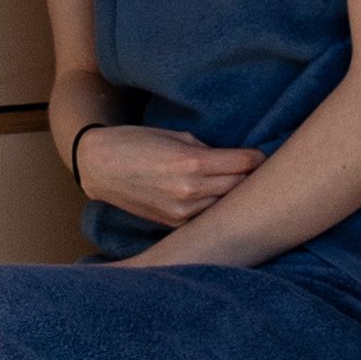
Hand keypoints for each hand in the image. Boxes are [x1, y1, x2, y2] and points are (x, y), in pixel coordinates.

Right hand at [74, 125, 263, 229]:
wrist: (99, 167)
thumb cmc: (135, 142)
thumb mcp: (175, 136)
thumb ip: (206, 150)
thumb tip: (230, 159)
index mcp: (193, 163)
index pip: (244, 163)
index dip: (257, 158)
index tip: (262, 156)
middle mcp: (191, 190)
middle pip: (240, 187)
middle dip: (251, 178)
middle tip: (259, 171)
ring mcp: (182, 211)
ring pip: (226, 205)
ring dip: (234, 195)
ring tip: (243, 187)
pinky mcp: (174, 223)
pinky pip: (206, 217)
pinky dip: (215, 208)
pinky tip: (219, 201)